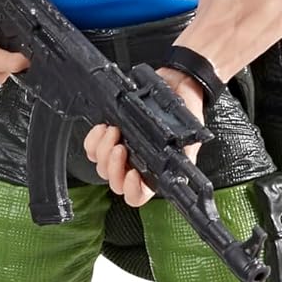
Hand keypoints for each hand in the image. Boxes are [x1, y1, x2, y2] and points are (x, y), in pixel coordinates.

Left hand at [83, 67, 204, 206]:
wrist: (177, 85)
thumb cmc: (184, 111)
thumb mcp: (190, 138)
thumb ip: (183, 156)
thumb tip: (177, 168)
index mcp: (155, 173)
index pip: (137, 196)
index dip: (132, 190)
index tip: (133, 173)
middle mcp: (136, 165)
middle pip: (114, 182)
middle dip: (113, 166)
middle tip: (121, 146)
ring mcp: (120, 152)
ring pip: (101, 166)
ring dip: (104, 150)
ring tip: (115, 131)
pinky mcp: (108, 137)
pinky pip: (91, 148)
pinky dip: (94, 139)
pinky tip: (104, 128)